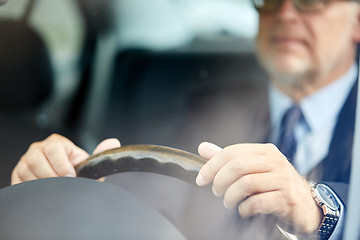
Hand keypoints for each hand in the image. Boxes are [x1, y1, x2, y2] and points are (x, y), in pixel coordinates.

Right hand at [11, 134, 120, 184]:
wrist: (62, 179)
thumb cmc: (75, 170)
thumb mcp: (86, 163)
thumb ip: (99, 153)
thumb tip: (113, 142)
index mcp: (56, 142)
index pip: (54, 148)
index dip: (62, 165)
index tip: (70, 177)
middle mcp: (38, 148)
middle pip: (37, 159)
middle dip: (51, 176)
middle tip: (62, 185)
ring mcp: (25, 160)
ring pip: (27, 171)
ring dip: (42, 183)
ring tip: (54, 187)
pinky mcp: (17, 173)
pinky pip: (19, 182)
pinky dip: (32, 188)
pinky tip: (44, 190)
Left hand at [196, 142, 322, 233]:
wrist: (306, 205)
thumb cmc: (274, 185)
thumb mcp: (253, 168)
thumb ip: (228, 159)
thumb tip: (202, 148)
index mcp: (265, 151)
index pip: (232, 152)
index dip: (212, 165)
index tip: (201, 178)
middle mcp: (276, 161)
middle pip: (238, 166)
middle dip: (220, 181)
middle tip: (216, 192)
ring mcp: (283, 179)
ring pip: (246, 184)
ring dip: (230, 196)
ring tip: (228, 202)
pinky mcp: (288, 199)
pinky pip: (258, 202)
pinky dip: (244, 208)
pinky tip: (244, 210)